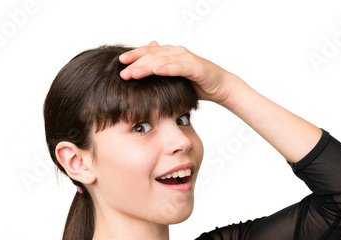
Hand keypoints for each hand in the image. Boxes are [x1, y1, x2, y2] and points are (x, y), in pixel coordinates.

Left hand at [118, 41, 234, 105]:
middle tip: (122, 72)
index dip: (134, 55)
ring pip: (162, 60)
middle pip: (152, 55)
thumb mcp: (174, 79)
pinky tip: (156, 71)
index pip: (148, 52)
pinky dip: (167, 68)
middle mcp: (177, 52)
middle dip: (135, 63)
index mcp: (170, 54)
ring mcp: (186, 58)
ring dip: (146, 66)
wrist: (220, 87)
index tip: (120, 62)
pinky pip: (178, 67)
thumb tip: (145, 71)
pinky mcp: (195, 67)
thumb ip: (160, 73)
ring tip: (133, 73)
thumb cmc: (196, 84)